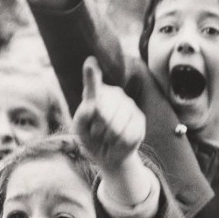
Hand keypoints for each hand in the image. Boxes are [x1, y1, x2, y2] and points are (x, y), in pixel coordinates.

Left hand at [73, 57, 144, 176]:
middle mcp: (114, 94)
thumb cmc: (91, 139)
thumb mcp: (79, 129)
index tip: (90, 63)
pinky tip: (119, 140)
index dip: (91, 75)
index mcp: (96, 93)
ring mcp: (129, 105)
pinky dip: (120, 142)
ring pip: (114, 125)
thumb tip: (94, 105)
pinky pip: (127, 134)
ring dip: (108, 137)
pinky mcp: (139, 118)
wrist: (110, 155)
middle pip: (101, 112)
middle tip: (98, 132)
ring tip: (108, 136)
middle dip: (97, 128)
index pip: (93, 84)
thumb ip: (82, 115)